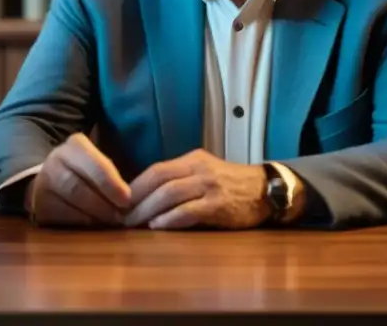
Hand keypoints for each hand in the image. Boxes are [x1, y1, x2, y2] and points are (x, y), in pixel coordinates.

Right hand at [25, 133, 131, 226]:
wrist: (52, 179)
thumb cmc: (87, 172)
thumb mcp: (98, 163)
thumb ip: (112, 175)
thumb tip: (133, 200)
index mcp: (75, 146)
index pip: (95, 164)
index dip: (111, 184)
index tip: (127, 200)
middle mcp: (54, 160)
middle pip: (78, 187)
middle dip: (102, 205)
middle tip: (120, 218)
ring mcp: (42, 183)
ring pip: (67, 203)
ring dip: (92, 216)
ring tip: (108, 223)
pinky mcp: (39, 205)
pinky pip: (60, 217)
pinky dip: (79, 224)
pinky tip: (92, 226)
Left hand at [123, 149, 269, 229]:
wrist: (267, 190)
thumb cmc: (230, 185)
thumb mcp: (204, 172)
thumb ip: (179, 179)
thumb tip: (145, 196)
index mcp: (192, 160)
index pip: (156, 169)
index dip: (135, 185)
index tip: (119, 201)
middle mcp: (199, 169)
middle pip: (159, 179)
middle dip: (136, 199)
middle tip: (120, 215)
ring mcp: (209, 186)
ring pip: (170, 194)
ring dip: (147, 210)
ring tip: (133, 224)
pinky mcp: (219, 206)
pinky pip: (189, 211)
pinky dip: (170, 219)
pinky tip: (157, 226)